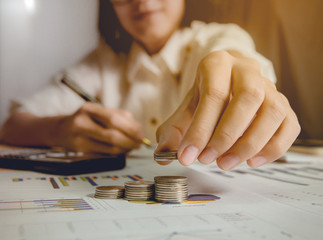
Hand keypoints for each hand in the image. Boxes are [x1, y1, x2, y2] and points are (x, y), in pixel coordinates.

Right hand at [58, 102, 142, 153]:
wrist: (61, 130)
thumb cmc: (87, 119)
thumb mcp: (100, 111)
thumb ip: (121, 117)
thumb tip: (139, 131)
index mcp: (89, 109)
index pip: (113, 119)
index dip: (130, 129)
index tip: (141, 135)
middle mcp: (81, 123)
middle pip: (112, 136)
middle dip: (130, 142)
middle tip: (139, 144)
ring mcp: (79, 139)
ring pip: (110, 148)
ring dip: (125, 149)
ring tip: (131, 147)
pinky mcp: (81, 151)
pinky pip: (105, 154)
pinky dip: (117, 153)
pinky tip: (121, 150)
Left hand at [155, 50, 299, 169]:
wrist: (228, 82)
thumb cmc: (206, 96)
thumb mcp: (185, 108)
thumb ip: (173, 131)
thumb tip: (163, 155)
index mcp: (218, 63)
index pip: (214, 94)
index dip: (200, 129)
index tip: (187, 156)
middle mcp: (248, 70)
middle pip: (248, 98)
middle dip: (226, 135)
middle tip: (208, 159)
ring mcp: (270, 87)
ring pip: (273, 111)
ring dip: (250, 144)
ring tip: (226, 163)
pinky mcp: (285, 105)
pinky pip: (289, 126)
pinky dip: (274, 148)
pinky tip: (252, 161)